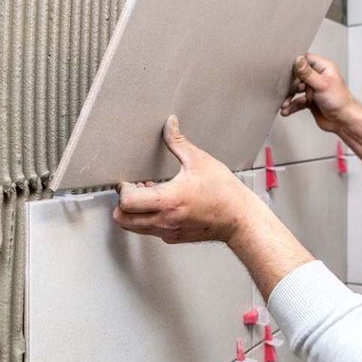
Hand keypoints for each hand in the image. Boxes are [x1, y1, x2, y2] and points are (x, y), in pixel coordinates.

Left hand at [113, 115, 263, 244]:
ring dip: (133, 211)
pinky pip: (149, 230)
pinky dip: (147, 218)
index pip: (127, 202)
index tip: (129, 180)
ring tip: (147, 195)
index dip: (123, 189)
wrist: (240, 219)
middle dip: (122, 203)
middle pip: (122, 219)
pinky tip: (161, 203)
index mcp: (169, 200)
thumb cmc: (224, 193)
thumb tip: (169, 124)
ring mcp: (168, 231)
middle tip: (132, 189)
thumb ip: (178, 141)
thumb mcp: (199, 161)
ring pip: (134, 227)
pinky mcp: (173, 237)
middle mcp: (165, 220)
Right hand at [280, 53, 357, 132]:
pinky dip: (291, 106)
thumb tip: (298, 59)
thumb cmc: (339, 101)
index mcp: (323, 68)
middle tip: (283, 90)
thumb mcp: (321, 84)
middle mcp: (318, 77)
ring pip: (295, 90)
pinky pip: (297, 101)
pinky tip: (286, 111)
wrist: (343, 121)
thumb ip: (307, 73)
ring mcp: (313, 89)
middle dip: (289, 85)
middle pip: (297, 75)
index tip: (285, 69)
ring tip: (284, 104)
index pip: (306, 59)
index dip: (295, 63)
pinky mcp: (310, 100)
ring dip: (288, 97)